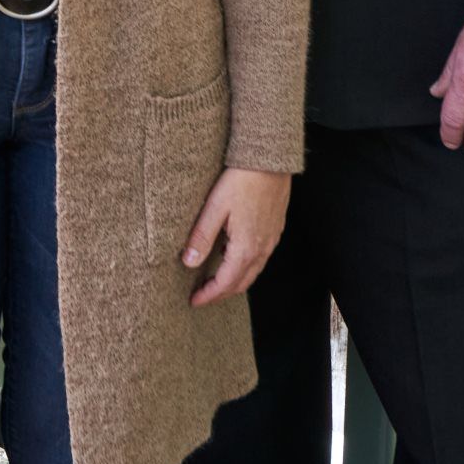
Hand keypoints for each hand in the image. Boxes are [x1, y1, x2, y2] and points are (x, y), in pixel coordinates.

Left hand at [181, 167, 291, 306]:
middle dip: (221, 293)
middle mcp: (262, 249)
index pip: (226, 283)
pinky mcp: (274, 230)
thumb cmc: (240, 181)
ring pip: (252, 272)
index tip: (193, 301)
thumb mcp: (214, 208)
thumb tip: (189, 262)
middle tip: (201, 295)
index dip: (209, 295)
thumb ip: (201, 237)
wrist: (269, 162)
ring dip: (233, 281)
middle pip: (241, 283)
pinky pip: (260, 258)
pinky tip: (231, 257)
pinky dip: (244, 267)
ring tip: (213, 280)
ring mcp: (271, 241)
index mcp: (246, 248)